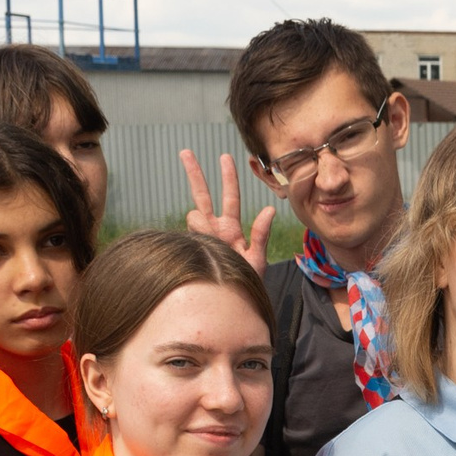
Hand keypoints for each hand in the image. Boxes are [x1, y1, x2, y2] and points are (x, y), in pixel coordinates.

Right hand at [181, 149, 274, 272]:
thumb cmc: (246, 284)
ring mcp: (200, 238)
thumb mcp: (257, 259)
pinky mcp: (192, 248)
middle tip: (185, 151)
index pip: (229, 197)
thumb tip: (270, 209)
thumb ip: (261, 234)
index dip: (227, 177)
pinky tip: (206, 246)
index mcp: (230, 229)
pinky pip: (193, 234)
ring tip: (215, 241)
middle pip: (202, 195)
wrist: (232, 304)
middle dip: (195, 173)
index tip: (225, 156)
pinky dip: (199, 235)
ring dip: (202, 223)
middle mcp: (213, 230)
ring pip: (194, 216)